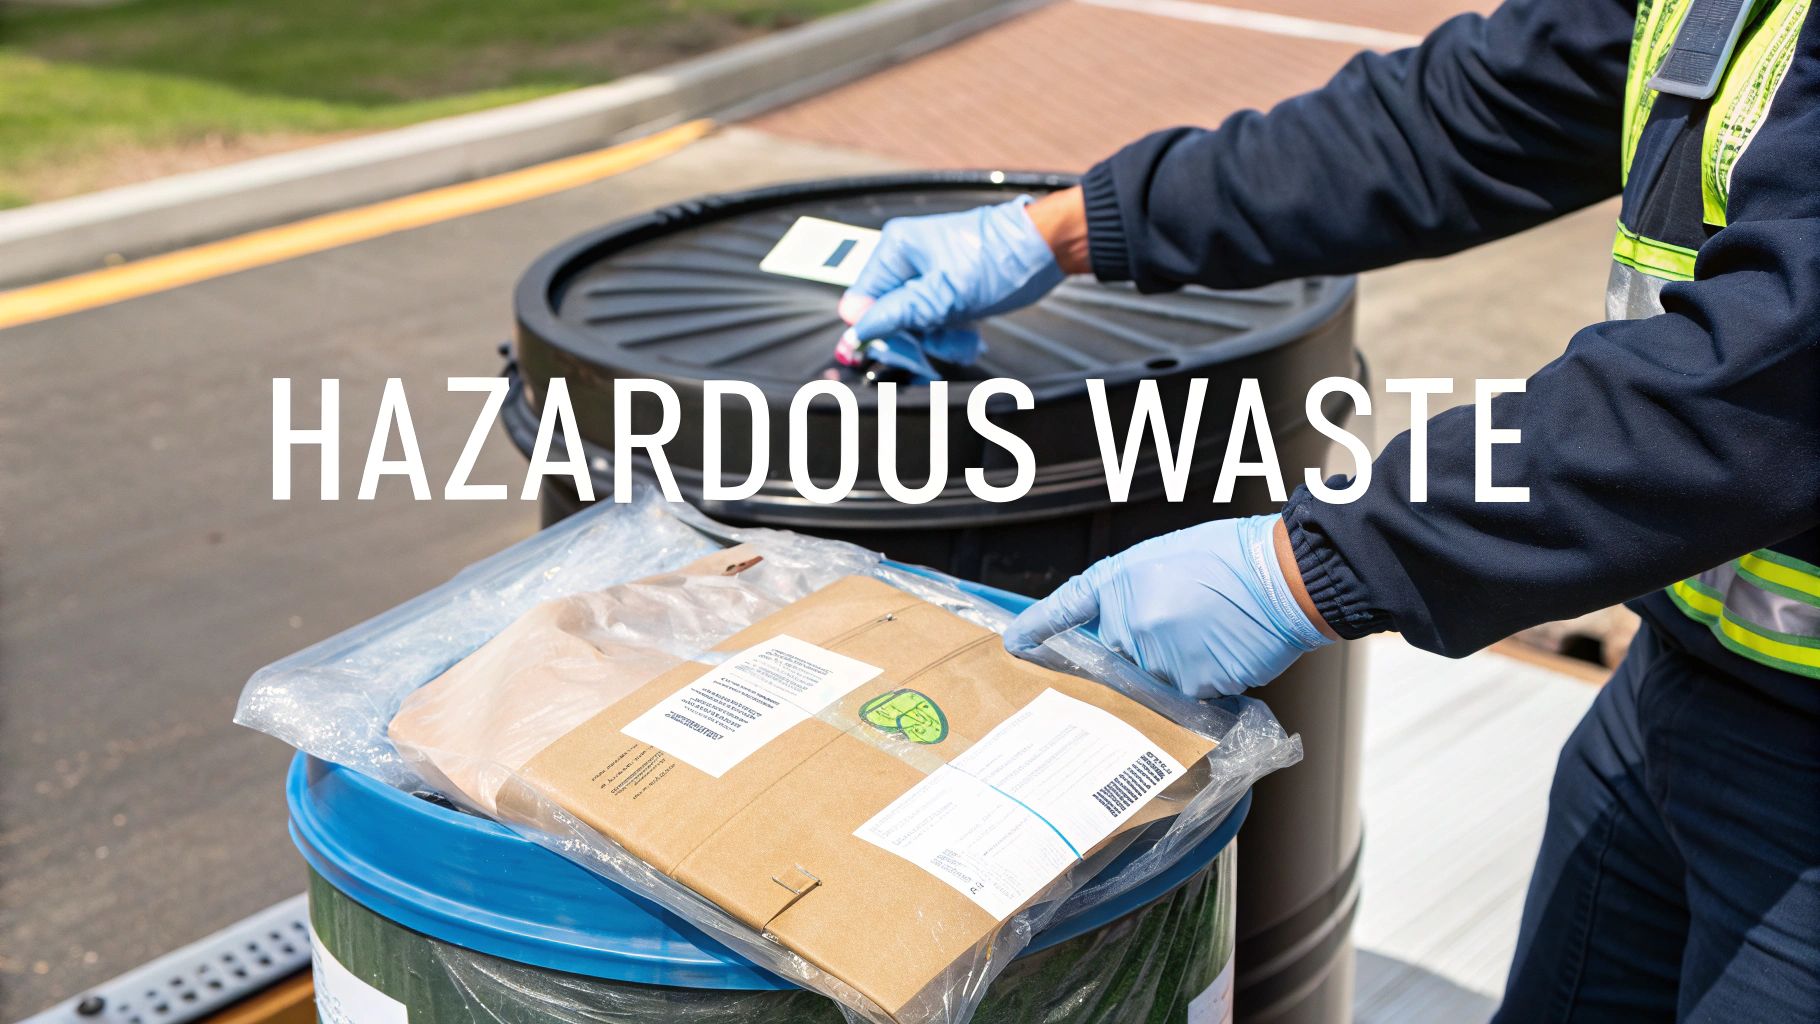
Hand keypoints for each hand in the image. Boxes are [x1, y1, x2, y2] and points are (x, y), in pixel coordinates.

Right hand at [837, 197, 1066, 363]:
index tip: (903, 348)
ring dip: (937, 337)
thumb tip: (856, 329)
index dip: (878, 329)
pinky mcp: (946, 284)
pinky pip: (933, 317)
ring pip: (913, 321)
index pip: (861, 299)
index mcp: (896, 248)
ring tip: (964, 335)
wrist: (1046, 248)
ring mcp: (927, 271)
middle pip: (888, 313)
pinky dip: (950, 330)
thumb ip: (896, 313)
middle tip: (944, 339)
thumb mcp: (943, 295)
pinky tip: (969, 332)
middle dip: (917, 335)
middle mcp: (907, 257)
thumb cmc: (1001, 260)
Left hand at [1003, 516, 1334, 696]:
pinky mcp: (1189, 686)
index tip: (1013, 643)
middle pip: (1114, 656)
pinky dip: (1202, 677)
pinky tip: (1224, 649)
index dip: (1036, 627)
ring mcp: (1158, 659)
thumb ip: (1132, 594)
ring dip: (1174, 663)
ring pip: (1151, 679)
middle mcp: (1129, 624)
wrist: (1283, 576)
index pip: (1065, 609)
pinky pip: (1184, 693)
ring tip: (1210, 631)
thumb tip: (1123, 625)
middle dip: (1136, 647)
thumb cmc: (1231, 558)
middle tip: (1178, 624)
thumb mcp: (1164, 559)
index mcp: (1118, 584)